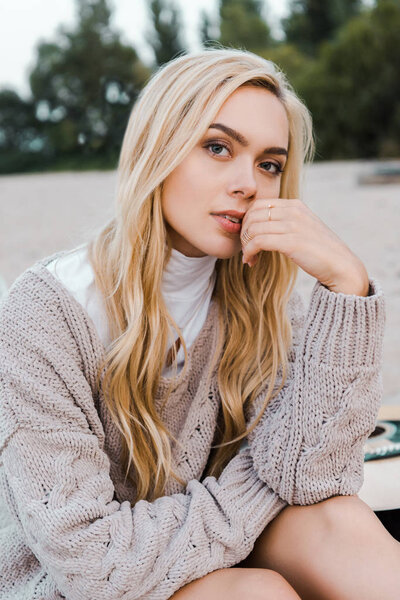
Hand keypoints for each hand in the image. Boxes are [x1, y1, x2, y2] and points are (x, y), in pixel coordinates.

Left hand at [241, 198, 369, 296]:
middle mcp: (294, 211)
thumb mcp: (303, 228)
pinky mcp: (291, 242)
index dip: (247, 221)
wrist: (341, 266)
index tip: (248, 238)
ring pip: (253, 228)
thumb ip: (286, 222)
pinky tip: (251, 261)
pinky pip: (258, 242)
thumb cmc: (320, 251)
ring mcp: (293, 226)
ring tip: (249, 258)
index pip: (258, 204)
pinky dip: (250, 252)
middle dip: (243, 233)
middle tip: (245, 249)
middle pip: (252, 215)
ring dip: (245, 245)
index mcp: (295, 205)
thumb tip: (262, 226)